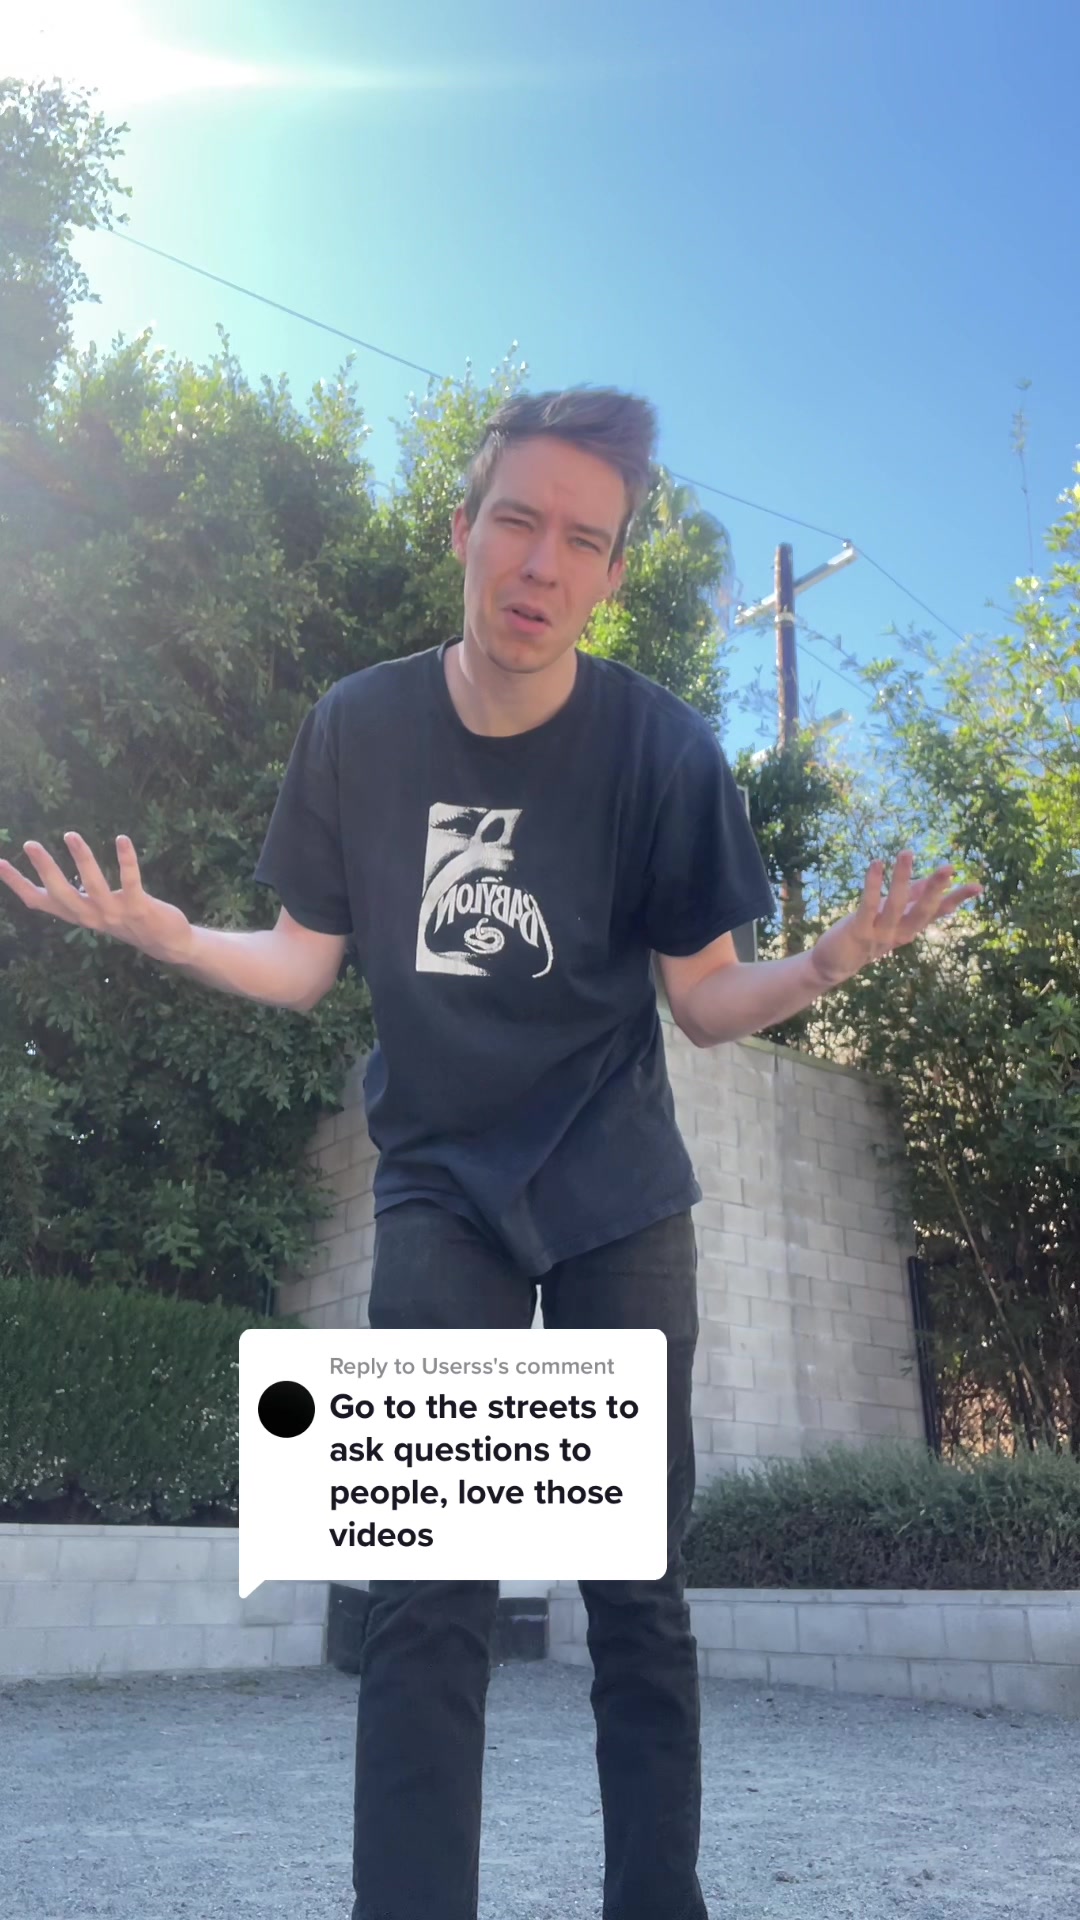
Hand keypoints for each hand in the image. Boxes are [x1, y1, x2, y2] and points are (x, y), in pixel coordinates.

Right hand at [0, 832, 193, 963]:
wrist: (166, 944)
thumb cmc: (125, 921)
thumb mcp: (92, 912)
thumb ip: (70, 900)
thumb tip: (42, 886)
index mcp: (76, 914)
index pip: (38, 901)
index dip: (16, 883)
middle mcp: (90, 916)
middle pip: (60, 893)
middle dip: (45, 868)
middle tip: (30, 844)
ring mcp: (114, 914)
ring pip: (93, 886)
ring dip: (82, 859)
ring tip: (70, 834)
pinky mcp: (139, 908)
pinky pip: (130, 881)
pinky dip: (125, 860)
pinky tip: (122, 839)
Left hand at [808, 850, 983, 989]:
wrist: (832, 964)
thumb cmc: (865, 933)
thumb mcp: (891, 915)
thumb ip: (911, 898)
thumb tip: (936, 879)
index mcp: (909, 928)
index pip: (937, 912)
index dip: (957, 899)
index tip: (979, 886)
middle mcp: (899, 934)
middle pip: (922, 912)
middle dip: (935, 890)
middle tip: (949, 867)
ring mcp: (880, 935)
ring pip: (895, 906)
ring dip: (901, 879)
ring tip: (906, 852)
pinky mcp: (858, 932)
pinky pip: (867, 906)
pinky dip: (873, 884)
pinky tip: (877, 863)